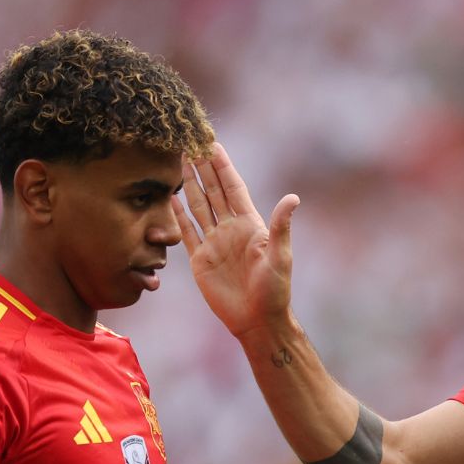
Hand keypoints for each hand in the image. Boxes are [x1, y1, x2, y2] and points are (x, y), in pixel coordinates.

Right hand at [175, 142, 300, 338]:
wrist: (258, 321)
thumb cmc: (275, 291)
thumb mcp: (280, 256)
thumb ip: (281, 225)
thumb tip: (293, 197)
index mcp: (250, 224)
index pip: (233, 188)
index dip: (223, 167)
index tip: (213, 144)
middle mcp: (230, 229)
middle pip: (213, 192)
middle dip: (202, 168)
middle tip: (190, 143)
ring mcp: (214, 243)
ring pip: (198, 207)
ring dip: (189, 185)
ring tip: (178, 162)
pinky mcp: (200, 260)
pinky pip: (187, 233)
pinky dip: (178, 215)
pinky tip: (170, 198)